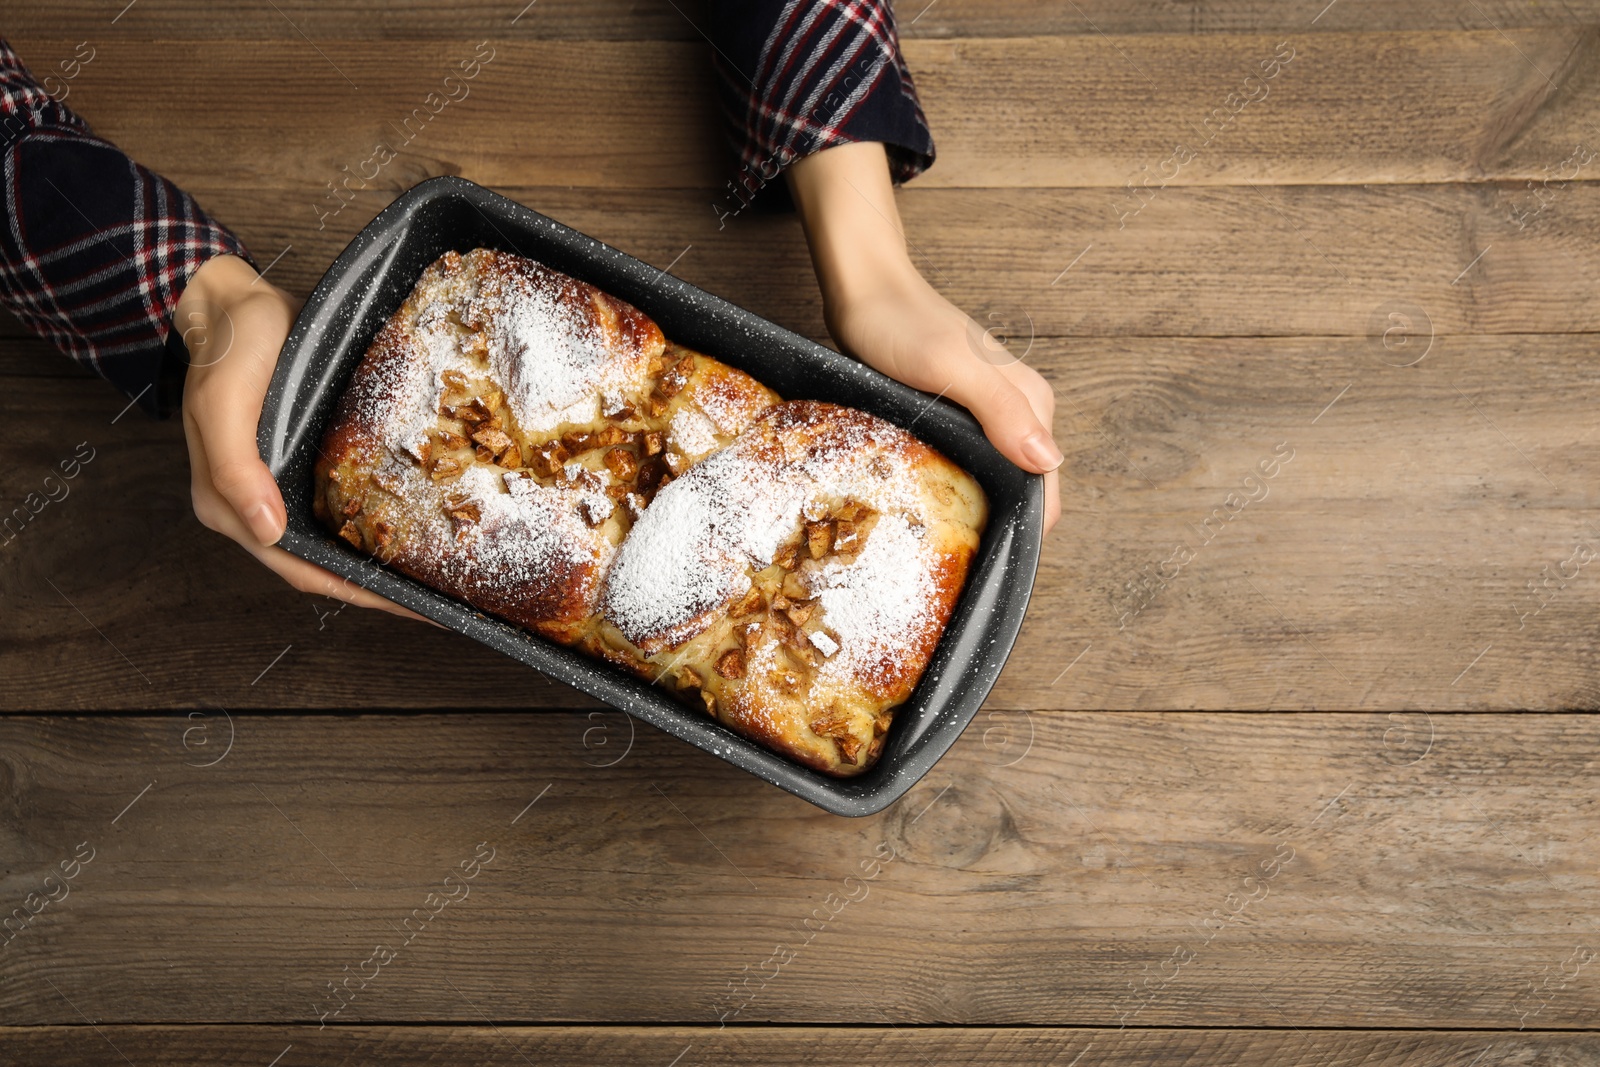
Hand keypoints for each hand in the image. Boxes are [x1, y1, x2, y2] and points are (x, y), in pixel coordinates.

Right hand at [173, 255, 432, 622]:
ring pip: (338, 538)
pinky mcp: (306, 459)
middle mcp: (259, 504)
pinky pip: (344, 502)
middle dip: (380, 586)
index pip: (302, 570)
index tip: (411, 606)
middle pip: (326, 565)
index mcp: (232, 506)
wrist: (235, 303)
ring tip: (439, 568)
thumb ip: (234, 468)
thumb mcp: (222, 403)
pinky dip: (378, 518)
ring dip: (382, 557)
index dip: (357, 593)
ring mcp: (282, 483)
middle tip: (441, 596)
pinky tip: (417, 517)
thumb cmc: (229, 350)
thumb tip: (268, 529)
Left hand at [785, 143, 1060, 531]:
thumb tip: (1048, 462)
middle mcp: (1019, 411)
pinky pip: (970, 462)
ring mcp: (989, 414)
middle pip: (1022, 489)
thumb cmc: (902, 324)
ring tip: (939, 536)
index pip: (1045, 488)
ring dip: (976, 507)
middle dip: (997, 525)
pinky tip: (928, 500)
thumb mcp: (951, 367)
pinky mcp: (959, 414)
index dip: (1021, 529)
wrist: (864, 291)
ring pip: (996, 477)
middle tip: (951, 553)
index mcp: (1031, 403)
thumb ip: (1002, 409)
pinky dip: (956, 484)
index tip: (983, 555)